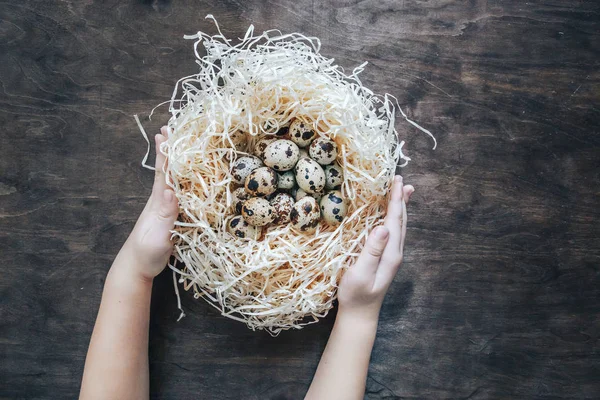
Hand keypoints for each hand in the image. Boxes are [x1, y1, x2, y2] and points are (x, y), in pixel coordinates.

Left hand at [124, 126, 178, 280]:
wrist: (137, 267)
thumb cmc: (146, 251)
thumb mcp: (158, 233)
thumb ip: (165, 213)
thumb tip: (170, 190)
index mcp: (158, 201)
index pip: (162, 172)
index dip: (164, 152)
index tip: (164, 132)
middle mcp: (162, 201)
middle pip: (167, 170)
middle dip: (170, 150)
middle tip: (170, 128)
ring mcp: (166, 209)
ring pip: (174, 181)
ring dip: (178, 163)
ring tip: (182, 147)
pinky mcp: (172, 218)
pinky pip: (181, 195)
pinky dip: (185, 183)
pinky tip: (190, 180)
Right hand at [337, 175, 413, 320]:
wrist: (360, 314)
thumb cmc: (356, 295)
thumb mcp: (361, 273)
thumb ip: (372, 250)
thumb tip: (383, 227)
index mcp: (391, 253)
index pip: (394, 221)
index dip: (395, 200)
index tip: (397, 182)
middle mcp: (395, 252)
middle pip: (401, 220)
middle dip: (401, 199)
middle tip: (401, 180)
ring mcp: (391, 256)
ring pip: (398, 226)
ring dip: (399, 207)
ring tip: (402, 191)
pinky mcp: (385, 258)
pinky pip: (392, 231)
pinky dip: (393, 217)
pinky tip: (389, 215)